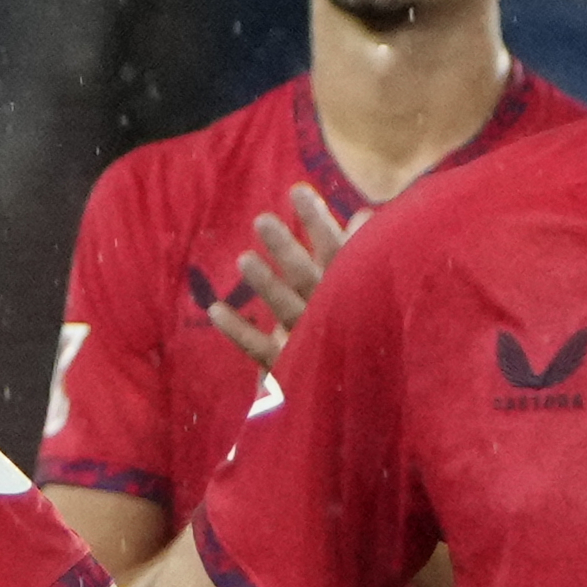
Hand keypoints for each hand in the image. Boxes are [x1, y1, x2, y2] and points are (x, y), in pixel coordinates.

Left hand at [203, 184, 356, 370]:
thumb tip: (361, 214)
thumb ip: (363, 251)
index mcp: (352, 290)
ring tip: (242, 259)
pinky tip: (214, 311)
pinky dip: (237, 331)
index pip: (337, 249)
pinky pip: (259, 347)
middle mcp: (331, 311)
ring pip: (285, 307)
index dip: (318, 221)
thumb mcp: (372, 289)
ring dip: (264, 283)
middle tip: (261, 219)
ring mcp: (309, 338)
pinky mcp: (289, 365)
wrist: (367, 395)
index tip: (298, 192)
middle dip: (284, 247)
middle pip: (306, 274)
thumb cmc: (367, 330)